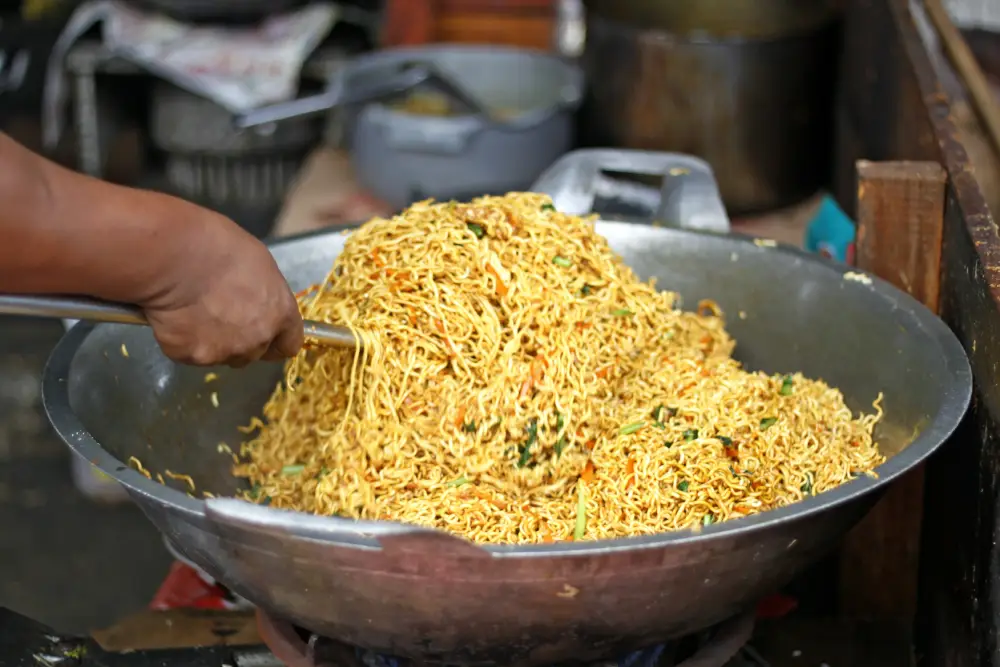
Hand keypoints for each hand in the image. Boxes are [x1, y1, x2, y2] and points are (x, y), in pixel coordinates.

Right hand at [140, 209, 302, 366]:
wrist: (175, 257)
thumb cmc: (218, 246)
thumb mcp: (258, 264)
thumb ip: (264, 293)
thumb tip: (257, 299)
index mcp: (279, 313)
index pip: (288, 344)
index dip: (277, 341)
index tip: (267, 336)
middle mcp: (257, 339)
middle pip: (254, 353)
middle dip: (241, 340)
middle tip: (220, 316)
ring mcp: (224, 352)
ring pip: (221, 356)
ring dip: (212, 342)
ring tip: (193, 313)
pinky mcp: (191, 356)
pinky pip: (188, 353)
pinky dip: (181, 340)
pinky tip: (174, 317)